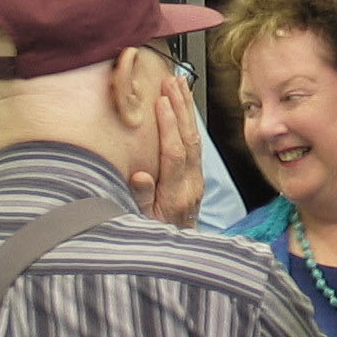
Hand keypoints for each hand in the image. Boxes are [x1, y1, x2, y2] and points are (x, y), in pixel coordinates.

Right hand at [131, 75, 203, 228]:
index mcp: (176, 195)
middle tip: (172, 82)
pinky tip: (182, 106)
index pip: (174, 152)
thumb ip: (142, 198)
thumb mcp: (141, 223)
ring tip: (179, 84)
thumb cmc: (152, 238)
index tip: (160, 101)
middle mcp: (190, 185)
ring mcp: (195, 180)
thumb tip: (141, 175)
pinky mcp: (196, 177)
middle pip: (189, 139)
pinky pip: (194, 144)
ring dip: (186, 110)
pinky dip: (188, 122)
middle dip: (181, 108)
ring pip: (194, 139)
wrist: (177, 255)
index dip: (168, 125)